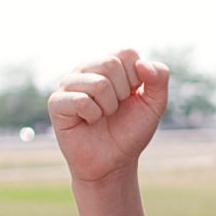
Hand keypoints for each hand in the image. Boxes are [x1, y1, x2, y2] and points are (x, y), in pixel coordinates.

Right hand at [50, 50, 170, 185]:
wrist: (113, 163)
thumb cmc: (131, 131)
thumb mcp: (155, 104)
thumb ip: (159, 78)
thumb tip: (142, 63)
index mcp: (108, 64)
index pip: (126, 53)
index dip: (136, 78)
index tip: (131, 96)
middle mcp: (87, 69)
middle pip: (111, 64)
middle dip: (122, 93)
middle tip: (115, 109)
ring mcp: (69, 84)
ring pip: (98, 83)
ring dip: (108, 107)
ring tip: (102, 116)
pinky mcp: (57, 102)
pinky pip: (81, 100)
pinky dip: (93, 116)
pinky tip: (88, 122)